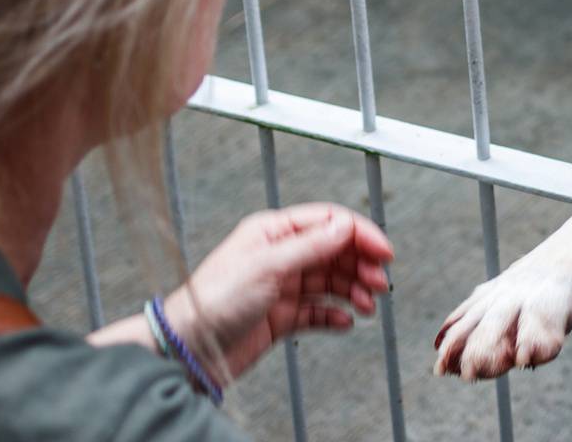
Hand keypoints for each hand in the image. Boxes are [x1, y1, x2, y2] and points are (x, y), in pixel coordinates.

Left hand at [164, 203, 394, 382]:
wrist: (188, 349)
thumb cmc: (212, 301)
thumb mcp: (267, 266)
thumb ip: (311, 245)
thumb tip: (345, 225)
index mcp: (273, 232)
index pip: (328, 223)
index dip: (359, 234)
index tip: (382, 251)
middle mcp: (280, 256)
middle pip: (334, 252)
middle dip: (360, 265)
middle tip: (379, 282)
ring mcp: (281, 286)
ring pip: (330, 282)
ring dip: (353, 290)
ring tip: (367, 305)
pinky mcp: (281, 316)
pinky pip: (317, 311)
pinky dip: (335, 315)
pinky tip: (346, 320)